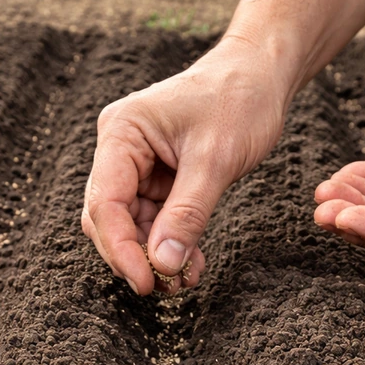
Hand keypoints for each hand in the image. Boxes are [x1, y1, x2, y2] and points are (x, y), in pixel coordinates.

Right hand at [82, 37, 287, 293]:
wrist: (259, 77)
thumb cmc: (238, 100)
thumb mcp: (216, 159)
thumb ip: (187, 213)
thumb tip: (163, 265)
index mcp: (122, 132)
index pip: (104, 201)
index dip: (120, 248)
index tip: (145, 282)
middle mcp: (119, 151)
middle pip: (107, 219)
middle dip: (134, 256)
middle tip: (165, 288)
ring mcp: (135, 168)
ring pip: (129, 228)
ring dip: (154, 258)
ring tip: (185, 280)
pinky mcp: (155, 182)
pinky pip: (153, 225)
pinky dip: (169, 248)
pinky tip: (192, 266)